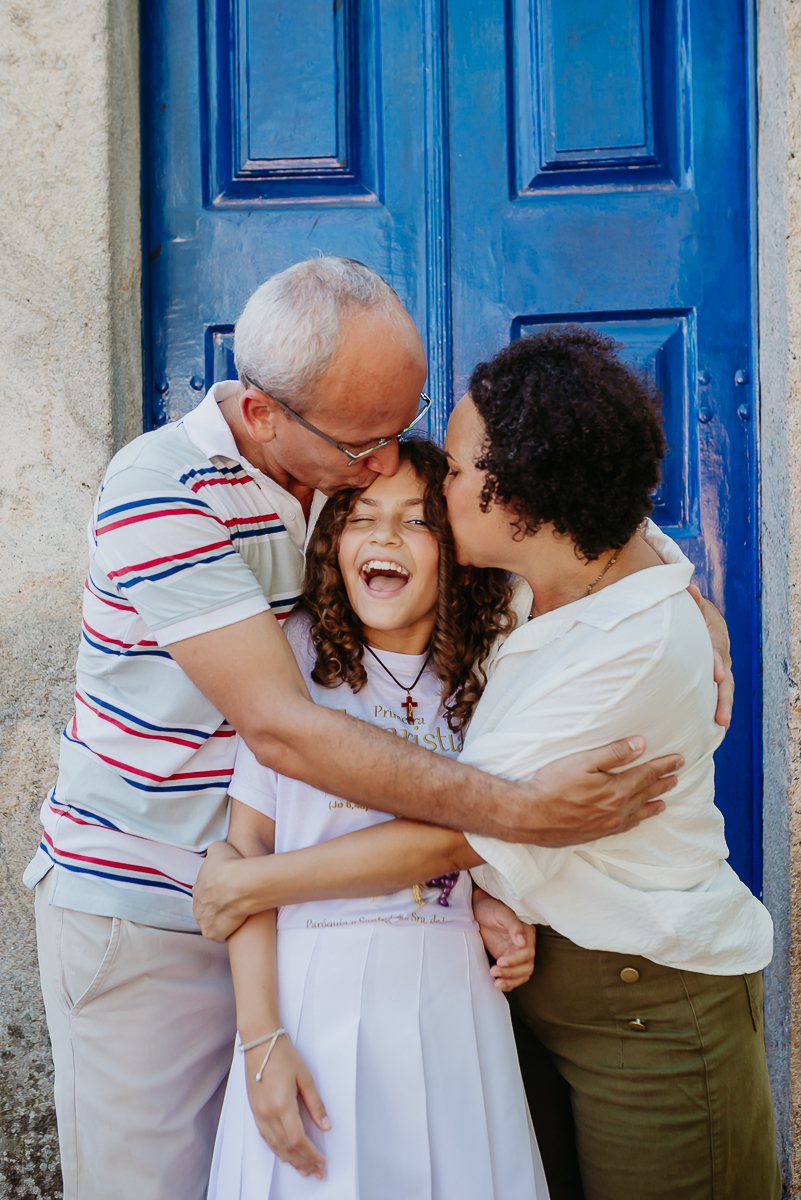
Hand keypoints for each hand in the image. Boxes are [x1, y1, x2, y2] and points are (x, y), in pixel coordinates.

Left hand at [193, 841, 249, 940]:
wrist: (242, 883)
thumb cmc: (231, 864)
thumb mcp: (218, 848)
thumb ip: (213, 851)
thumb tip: (214, 853)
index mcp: (196, 887)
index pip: (204, 890)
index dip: (215, 890)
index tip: (226, 888)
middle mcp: (196, 905)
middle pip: (205, 907)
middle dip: (216, 905)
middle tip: (231, 901)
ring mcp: (202, 920)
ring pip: (209, 921)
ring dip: (219, 918)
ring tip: (234, 914)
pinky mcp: (212, 933)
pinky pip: (217, 933)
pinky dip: (224, 930)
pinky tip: (235, 924)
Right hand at [243, 1034, 329, 1178]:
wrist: (259, 1042)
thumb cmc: (283, 1055)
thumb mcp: (305, 1077)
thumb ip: (316, 1104)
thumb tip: (326, 1126)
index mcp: (282, 1105)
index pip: (298, 1140)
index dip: (311, 1154)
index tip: (322, 1162)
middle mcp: (268, 1114)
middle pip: (287, 1147)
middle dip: (303, 1162)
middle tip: (317, 1172)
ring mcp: (259, 1114)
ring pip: (275, 1146)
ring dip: (291, 1160)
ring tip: (304, 1169)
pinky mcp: (255, 1111)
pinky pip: (266, 1138)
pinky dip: (277, 1150)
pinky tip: (284, 1155)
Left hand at [472, 887, 534, 991]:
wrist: (477, 910)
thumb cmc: (490, 907)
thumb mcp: (501, 912)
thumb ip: (513, 925)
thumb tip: (522, 943)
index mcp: (527, 933)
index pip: (528, 953)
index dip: (515, 960)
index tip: (500, 961)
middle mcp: (524, 945)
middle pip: (526, 966)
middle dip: (511, 973)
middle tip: (494, 971)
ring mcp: (516, 953)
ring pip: (522, 974)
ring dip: (511, 981)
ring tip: (496, 983)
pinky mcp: (507, 959)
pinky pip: (513, 975)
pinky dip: (508, 982)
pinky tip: (498, 984)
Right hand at [509, 738, 683, 846]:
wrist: (530, 815)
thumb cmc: (552, 784)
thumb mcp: (582, 761)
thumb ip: (613, 753)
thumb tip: (641, 745)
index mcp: (617, 790)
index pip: (646, 774)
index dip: (664, 766)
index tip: (679, 760)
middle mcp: (617, 810)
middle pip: (646, 794)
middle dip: (662, 783)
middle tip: (677, 777)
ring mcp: (607, 824)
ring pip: (638, 813)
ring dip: (653, 804)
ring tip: (665, 801)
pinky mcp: (595, 834)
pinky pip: (624, 827)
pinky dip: (636, 821)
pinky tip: (637, 819)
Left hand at [687, 584, 733, 727]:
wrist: (705, 617)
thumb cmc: (694, 612)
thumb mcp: (693, 604)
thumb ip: (691, 600)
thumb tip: (688, 588)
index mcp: (715, 637)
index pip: (717, 651)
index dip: (717, 663)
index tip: (718, 676)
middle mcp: (721, 656)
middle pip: (726, 679)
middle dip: (724, 697)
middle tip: (721, 716)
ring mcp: (720, 668)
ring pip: (725, 690)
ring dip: (723, 708)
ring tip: (720, 726)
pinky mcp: (714, 678)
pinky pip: (717, 694)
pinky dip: (717, 708)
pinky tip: (713, 728)